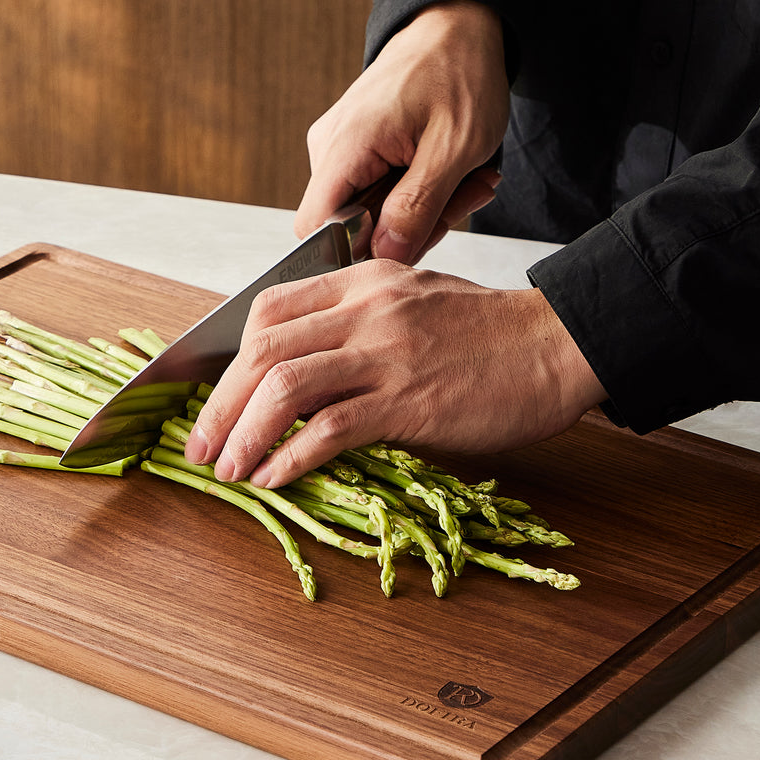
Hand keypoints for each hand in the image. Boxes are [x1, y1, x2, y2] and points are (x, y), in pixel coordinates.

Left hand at [181, 261, 606, 487]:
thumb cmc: (493, 334)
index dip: (230, 357)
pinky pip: (330, 428)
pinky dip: (291, 457)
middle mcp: (366, 310)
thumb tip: (307, 372)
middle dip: (219, 404)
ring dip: (244, 434)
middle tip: (201, 445)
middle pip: (262, 350)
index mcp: (362, 281)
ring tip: (228, 471)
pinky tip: (276, 478)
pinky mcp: (409, 399)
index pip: (268, 308)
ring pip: (284, 386)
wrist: (559, 344)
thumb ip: (360, 325)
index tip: (218, 397)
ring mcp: (386, 352)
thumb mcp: (416, 302)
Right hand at [293, 0, 511, 264]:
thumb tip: (385, 255)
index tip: (407, 241)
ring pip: (370, 211)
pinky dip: (417, 190)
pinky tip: (449, 171)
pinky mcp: (355, 147)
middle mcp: (330, 147)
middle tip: (462, 198)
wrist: (459, 24)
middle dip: (411, 226)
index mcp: (346, 145)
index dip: (355, 251)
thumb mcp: (454, 149)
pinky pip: (377, 190)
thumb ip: (417, 208)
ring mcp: (340, 146)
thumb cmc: (460, 70)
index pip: (315, 229)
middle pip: (349, 225)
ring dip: (423, 208)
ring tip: (465, 178)